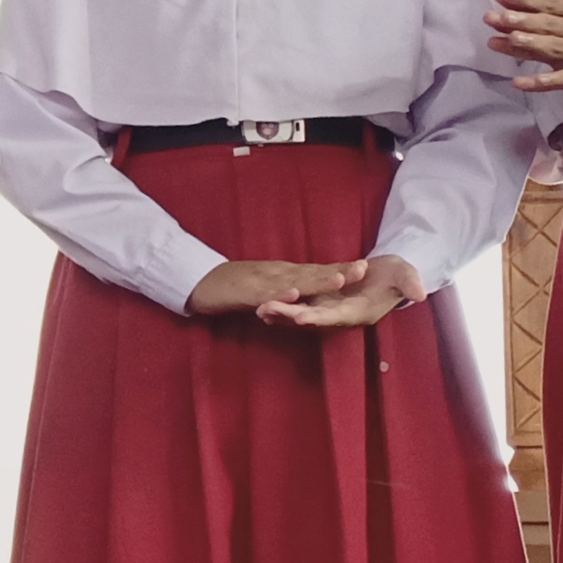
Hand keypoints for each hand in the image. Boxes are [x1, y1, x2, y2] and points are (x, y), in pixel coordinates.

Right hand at [186, 259, 363, 315]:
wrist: (198, 281)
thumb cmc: (230, 285)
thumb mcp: (264, 285)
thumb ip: (284, 288)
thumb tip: (304, 293)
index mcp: (283, 273)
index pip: (316, 270)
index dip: (339, 267)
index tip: (365, 266)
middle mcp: (276, 273)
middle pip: (311, 271)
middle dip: (338, 270)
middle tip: (364, 267)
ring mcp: (262, 281)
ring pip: (294, 280)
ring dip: (316, 280)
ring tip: (340, 279)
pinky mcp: (246, 291)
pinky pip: (266, 294)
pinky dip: (281, 294)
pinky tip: (295, 295)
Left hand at [260, 253, 429, 329]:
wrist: (386, 276)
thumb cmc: (395, 275)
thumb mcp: (405, 275)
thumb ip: (409, 283)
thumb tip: (420, 294)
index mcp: (359, 311)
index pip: (337, 316)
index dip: (319, 316)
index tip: (301, 316)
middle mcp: (340, 316)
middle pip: (312, 318)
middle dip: (289, 315)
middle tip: (266, 309)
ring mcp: (328, 311)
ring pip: (301, 315)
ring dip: (280, 314)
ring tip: (258, 308)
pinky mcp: (319, 303)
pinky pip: (297, 307)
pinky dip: (281, 308)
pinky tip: (260, 305)